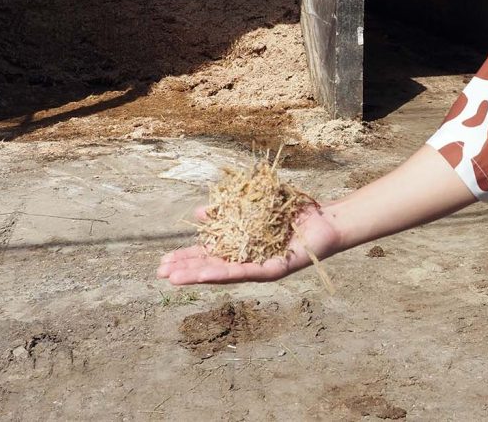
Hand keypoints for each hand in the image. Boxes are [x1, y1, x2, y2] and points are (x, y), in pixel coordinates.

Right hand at [156, 203, 340, 285]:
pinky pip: (247, 271)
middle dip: (187, 270)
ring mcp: (259, 268)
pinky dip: (226, 272)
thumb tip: (199, 214)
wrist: (326, 220)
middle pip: (212, 267)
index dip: (187, 257)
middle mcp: (248, 261)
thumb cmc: (292, 212)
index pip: (209, 254)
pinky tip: (208, 274)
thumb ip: (227, 211)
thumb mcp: (253, 207)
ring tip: (175, 279)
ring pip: (224, 273)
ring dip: (199, 275)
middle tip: (161, 273)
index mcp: (242, 247)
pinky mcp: (274, 270)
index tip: (164, 261)